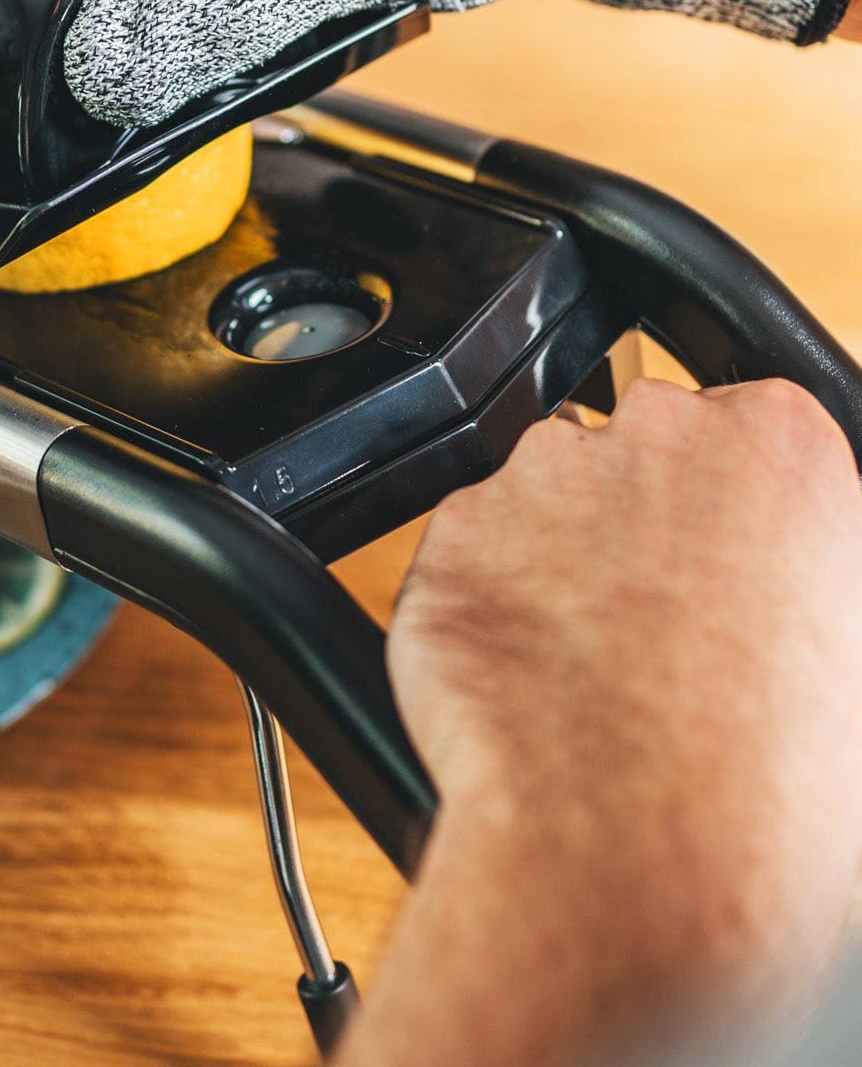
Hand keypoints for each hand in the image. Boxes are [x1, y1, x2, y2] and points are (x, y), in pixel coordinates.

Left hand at [344, 378, 861, 1066]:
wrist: (632, 848)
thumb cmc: (763, 781)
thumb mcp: (839, 654)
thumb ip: (786, 571)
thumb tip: (756, 587)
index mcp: (778, 443)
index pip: (743, 425)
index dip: (725, 508)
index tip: (718, 561)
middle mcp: (652, 431)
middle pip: (634, 448)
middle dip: (631, 517)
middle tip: (649, 624)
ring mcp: (538, 473)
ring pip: (540, 497)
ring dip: (550, 556)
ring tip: (585, 669)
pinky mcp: (449, 530)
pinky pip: (469, 554)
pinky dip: (484, 602)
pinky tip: (522, 680)